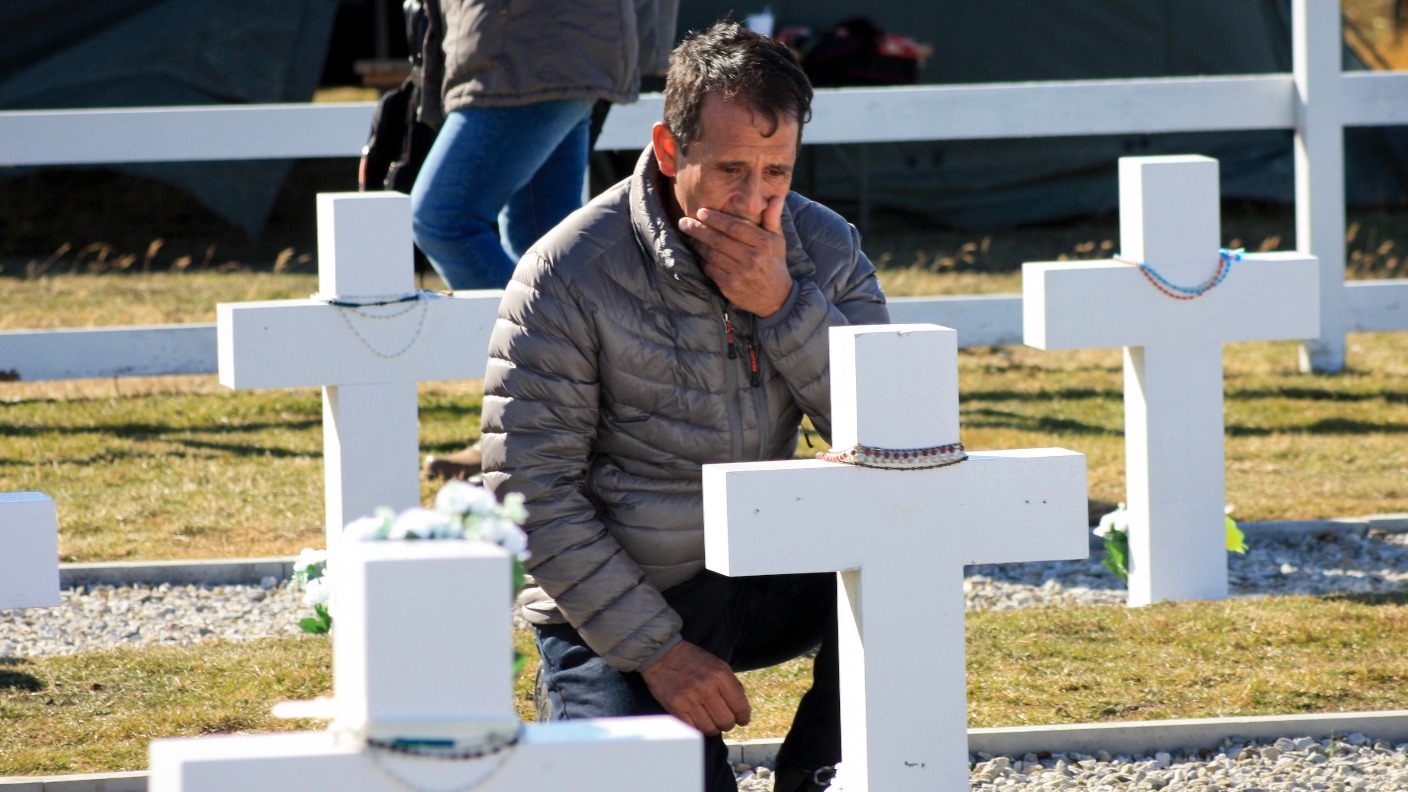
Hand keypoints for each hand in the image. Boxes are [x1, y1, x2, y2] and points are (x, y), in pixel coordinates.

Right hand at [640, 640, 751, 735]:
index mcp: (720, 675)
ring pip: (711, 729)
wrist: (663, 655)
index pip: (740, 707)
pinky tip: (698, 720)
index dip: (743, 717)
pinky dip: (698, 728)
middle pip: (726, 722)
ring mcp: (690, 699)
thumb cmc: (693, 660)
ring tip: (709, 719)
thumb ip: (732, 685)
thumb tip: (742, 709)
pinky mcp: (676, 708)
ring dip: (712, 727)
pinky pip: (693, 729)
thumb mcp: (718, 665)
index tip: (742, 720)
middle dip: (728, 723)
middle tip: (723, 719)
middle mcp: (706, 688)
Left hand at [677, 196, 792, 317]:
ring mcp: (740, 273)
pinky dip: (701, 260)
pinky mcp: (730, 286)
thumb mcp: (778, 240)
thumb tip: (774, 198)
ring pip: (712, 254)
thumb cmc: (774, 263)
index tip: (700, 212)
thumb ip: (773, 218)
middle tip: (684, 222)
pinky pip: (710, 269)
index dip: (716, 219)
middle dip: (698, 229)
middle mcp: (752, 257)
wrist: (777, 297)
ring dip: (697, 243)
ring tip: (688, 234)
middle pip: (719, 239)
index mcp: (763, 243)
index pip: (735, 227)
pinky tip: (697, 252)